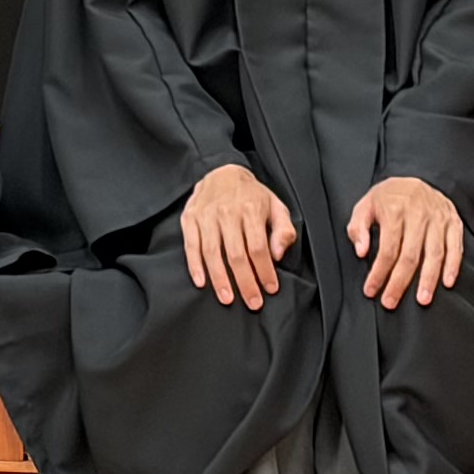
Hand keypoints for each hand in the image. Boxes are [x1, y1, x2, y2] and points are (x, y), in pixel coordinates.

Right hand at [180, 161, 297, 307]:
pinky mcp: (189, 218)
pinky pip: (191, 245)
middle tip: (253, 302)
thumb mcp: (276, 206)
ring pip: (212, 253)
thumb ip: (283, 231)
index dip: (264, 271)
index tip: (270, 288)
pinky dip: (195, 265)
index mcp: (250, 209)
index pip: (258, 247)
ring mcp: (205, 216)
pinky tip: (201, 282)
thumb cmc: (251, 194)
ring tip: (227, 298)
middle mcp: (226, 213)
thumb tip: (278, 255)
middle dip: (245, 282)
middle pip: (236, 254)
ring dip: (220, 279)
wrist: (222, 170)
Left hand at [347, 172, 465, 308]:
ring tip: (422, 299)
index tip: (372, 290)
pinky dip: (453, 266)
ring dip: (428, 279)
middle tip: (391, 302)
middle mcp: (418, 215)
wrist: (416, 178)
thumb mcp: (365, 205)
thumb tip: (362, 252)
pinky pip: (455, 247)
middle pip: (410, 256)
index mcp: (394, 211)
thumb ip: (358, 228)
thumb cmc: (389, 197)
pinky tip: (447, 283)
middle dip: (400, 282)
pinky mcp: (454, 223)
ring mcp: (438, 220)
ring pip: (435, 254)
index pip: (387, 249)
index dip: (379, 272)